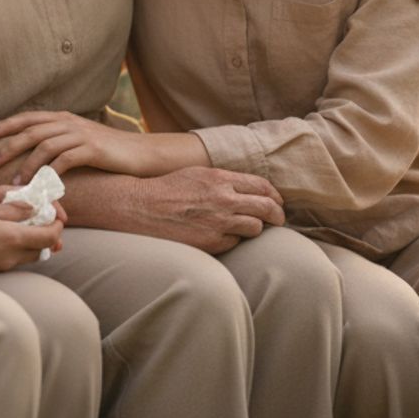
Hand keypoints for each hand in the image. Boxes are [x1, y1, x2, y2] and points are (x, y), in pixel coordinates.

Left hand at [0, 110, 206, 182]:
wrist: (141, 153)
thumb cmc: (108, 152)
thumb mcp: (80, 140)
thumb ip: (59, 141)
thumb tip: (32, 152)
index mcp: (64, 118)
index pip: (29, 117)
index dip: (6, 124)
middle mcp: (70, 122)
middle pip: (32, 130)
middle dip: (8, 144)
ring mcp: (82, 134)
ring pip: (45, 145)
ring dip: (26, 164)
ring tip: (14, 182)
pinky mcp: (93, 149)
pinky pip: (65, 160)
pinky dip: (50, 173)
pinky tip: (41, 185)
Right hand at [0, 201, 64, 274]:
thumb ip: (13, 209)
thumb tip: (34, 208)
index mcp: (13, 239)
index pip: (49, 237)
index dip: (57, 225)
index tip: (57, 215)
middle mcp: (10, 257)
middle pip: (42, 250)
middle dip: (47, 236)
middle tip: (44, 220)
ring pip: (27, 257)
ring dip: (32, 243)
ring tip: (25, 226)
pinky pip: (12, 260)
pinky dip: (17, 248)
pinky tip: (5, 236)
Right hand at [122, 167, 285, 254]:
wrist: (140, 208)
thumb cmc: (166, 189)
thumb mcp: (197, 174)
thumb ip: (224, 180)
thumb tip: (248, 188)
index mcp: (220, 178)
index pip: (262, 186)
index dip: (274, 196)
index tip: (277, 202)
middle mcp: (223, 199)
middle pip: (267, 208)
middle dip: (277, 215)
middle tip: (278, 220)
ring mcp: (219, 222)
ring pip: (255, 228)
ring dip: (254, 228)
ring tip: (247, 228)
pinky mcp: (211, 242)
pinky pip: (235, 243)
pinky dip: (232, 240)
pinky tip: (220, 236)